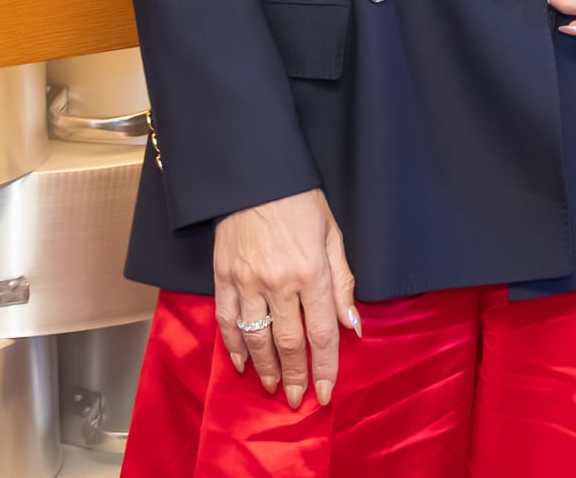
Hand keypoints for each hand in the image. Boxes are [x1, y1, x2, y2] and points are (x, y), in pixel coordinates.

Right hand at [213, 188, 356, 408]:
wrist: (255, 175)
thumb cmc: (300, 202)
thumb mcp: (332, 236)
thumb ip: (342, 283)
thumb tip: (352, 324)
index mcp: (312, 272)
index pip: (321, 332)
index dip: (325, 366)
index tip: (325, 392)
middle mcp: (279, 282)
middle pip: (288, 343)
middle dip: (296, 376)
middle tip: (298, 400)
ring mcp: (247, 282)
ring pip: (255, 338)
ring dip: (265, 369)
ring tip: (274, 387)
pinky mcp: (223, 277)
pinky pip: (227, 321)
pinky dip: (233, 347)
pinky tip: (240, 364)